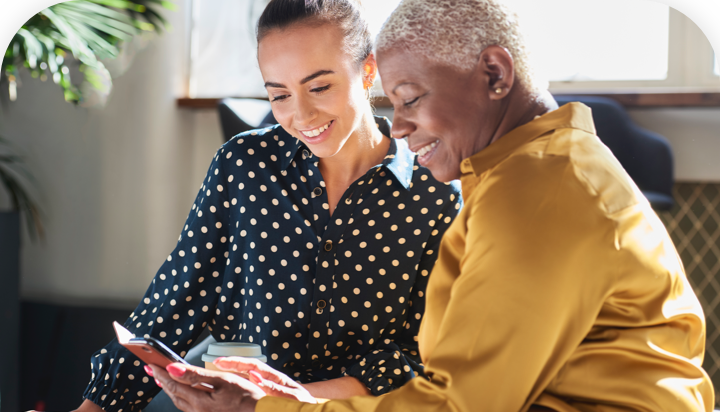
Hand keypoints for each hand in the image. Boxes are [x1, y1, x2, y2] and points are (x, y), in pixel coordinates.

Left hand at [149, 363, 265, 411]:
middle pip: (175, 394)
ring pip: (180, 402)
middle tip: (152, 369)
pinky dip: (182, 397)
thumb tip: (173, 369)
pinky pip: (189, 407)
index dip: (161, 372)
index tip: (151, 363)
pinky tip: (184, 392)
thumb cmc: (249, 397)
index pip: (174, 384)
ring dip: (171, 389)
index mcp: (200, 402)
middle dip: (163, 381)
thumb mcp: (224, 379)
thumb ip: (196, 374)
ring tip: (164, 379)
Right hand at [214, 357, 316, 402]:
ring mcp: (265, 389)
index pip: (253, 365)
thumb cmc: (303, 405)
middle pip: (246, 369)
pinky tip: (228, 390)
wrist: (306, 410)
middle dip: (231, 365)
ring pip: (245, 380)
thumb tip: (255, 377)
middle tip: (215, 363)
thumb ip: (274, 388)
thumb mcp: (291, 396)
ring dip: (232, 376)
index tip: (222, 361)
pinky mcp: (263, 398)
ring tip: (217, 374)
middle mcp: (268, 381)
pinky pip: (248, 391)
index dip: (237, 362)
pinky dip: (238, 388)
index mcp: (275, 378)